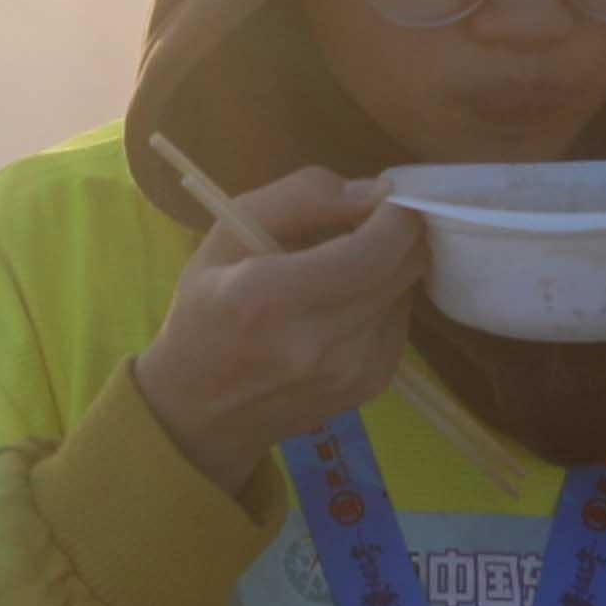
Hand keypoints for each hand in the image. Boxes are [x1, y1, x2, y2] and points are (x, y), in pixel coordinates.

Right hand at [128, 168, 428, 492]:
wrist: (199, 414)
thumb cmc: (204, 313)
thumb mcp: (226, 234)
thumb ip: (299, 199)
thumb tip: (374, 191)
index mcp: (270, 298)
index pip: (374, 250)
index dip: (396, 213)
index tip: (386, 194)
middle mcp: (319, 342)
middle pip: (404, 268)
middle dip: (398, 232)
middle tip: (366, 220)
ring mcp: (350, 371)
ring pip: (406, 291)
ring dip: (388, 267)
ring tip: (340, 269)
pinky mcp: (370, 387)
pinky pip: (400, 321)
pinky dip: (383, 300)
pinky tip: (341, 305)